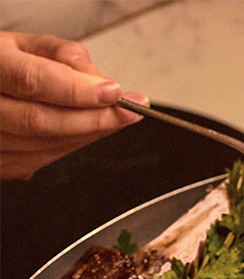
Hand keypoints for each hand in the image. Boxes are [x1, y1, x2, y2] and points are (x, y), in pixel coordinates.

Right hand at [0, 32, 147, 179]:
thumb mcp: (20, 44)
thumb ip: (59, 54)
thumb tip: (95, 77)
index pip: (34, 81)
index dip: (78, 91)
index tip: (114, 92)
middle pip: (42, 121)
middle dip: (94, 119)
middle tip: (128, 111)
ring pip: (47, 146)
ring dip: (88, 134)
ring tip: (114, 118)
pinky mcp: (2, 165)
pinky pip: (44, 160)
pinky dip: (74, 145)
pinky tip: (88, 130)